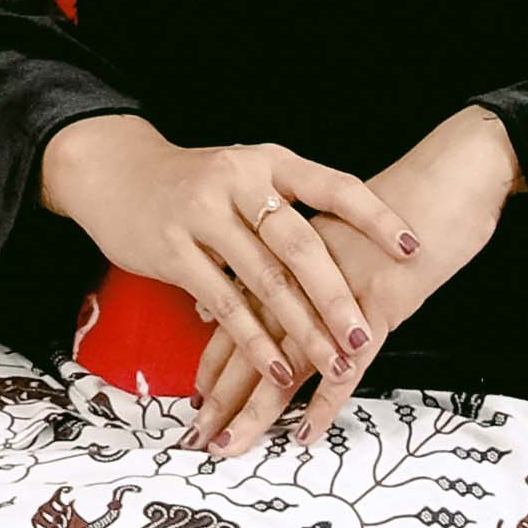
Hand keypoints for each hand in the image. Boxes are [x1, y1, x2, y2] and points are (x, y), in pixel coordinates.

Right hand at [37, 115, 417, 449]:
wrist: (115, 172)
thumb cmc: (193, 183)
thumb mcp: (245, 176)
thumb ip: (290, 208)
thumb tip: (354, 253)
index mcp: (269, 161)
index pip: (334, 185)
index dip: (375, 217)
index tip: (412, 247)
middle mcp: (239, 180)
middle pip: (300, 243)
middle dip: (337, 294)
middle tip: (365, 333)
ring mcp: (203, 214)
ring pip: (264, 279)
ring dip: (302, 327)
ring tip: (333, 361)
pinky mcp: (173, 249)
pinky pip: (223, 303)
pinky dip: (254, 340)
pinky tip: (278, 367)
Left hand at [185, 99, 519, 457]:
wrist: (449, 175)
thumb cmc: (398, 208)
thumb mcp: (337, 237)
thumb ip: (288, 268)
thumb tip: (227, 302)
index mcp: (290, 258)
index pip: (238, 315)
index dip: (214, 361)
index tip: (194, 401)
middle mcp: (305, 274)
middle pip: (253, 343)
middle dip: (223, 396)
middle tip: (196, 439)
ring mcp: (340, 290)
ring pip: (288, 358)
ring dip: (258, 408)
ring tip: (232, 445)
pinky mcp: (379, 303)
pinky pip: (349, 362)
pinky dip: (327, 400)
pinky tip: (305, 432)